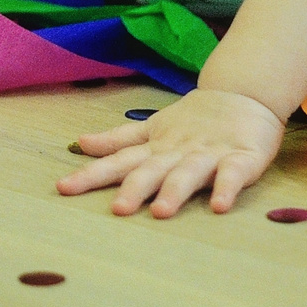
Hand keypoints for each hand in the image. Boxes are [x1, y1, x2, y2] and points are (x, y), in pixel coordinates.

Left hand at [56, 87, 284, 216]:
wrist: (243, 95)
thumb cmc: (192, 121)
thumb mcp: (152, 129)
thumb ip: (119, 140)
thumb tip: (81, 144)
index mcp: (154, 147)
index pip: (118, 161)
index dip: (91, 174)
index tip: (63, 188)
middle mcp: (177, 151)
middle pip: (152, 169)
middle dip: (134, 188)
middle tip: (118, 209)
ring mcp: (209, 154)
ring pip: (188, 172)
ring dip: (175, 190)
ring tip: (161, 211)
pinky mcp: (241, 158)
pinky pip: (233, 174)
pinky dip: (226, 188)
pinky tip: (219, 206)